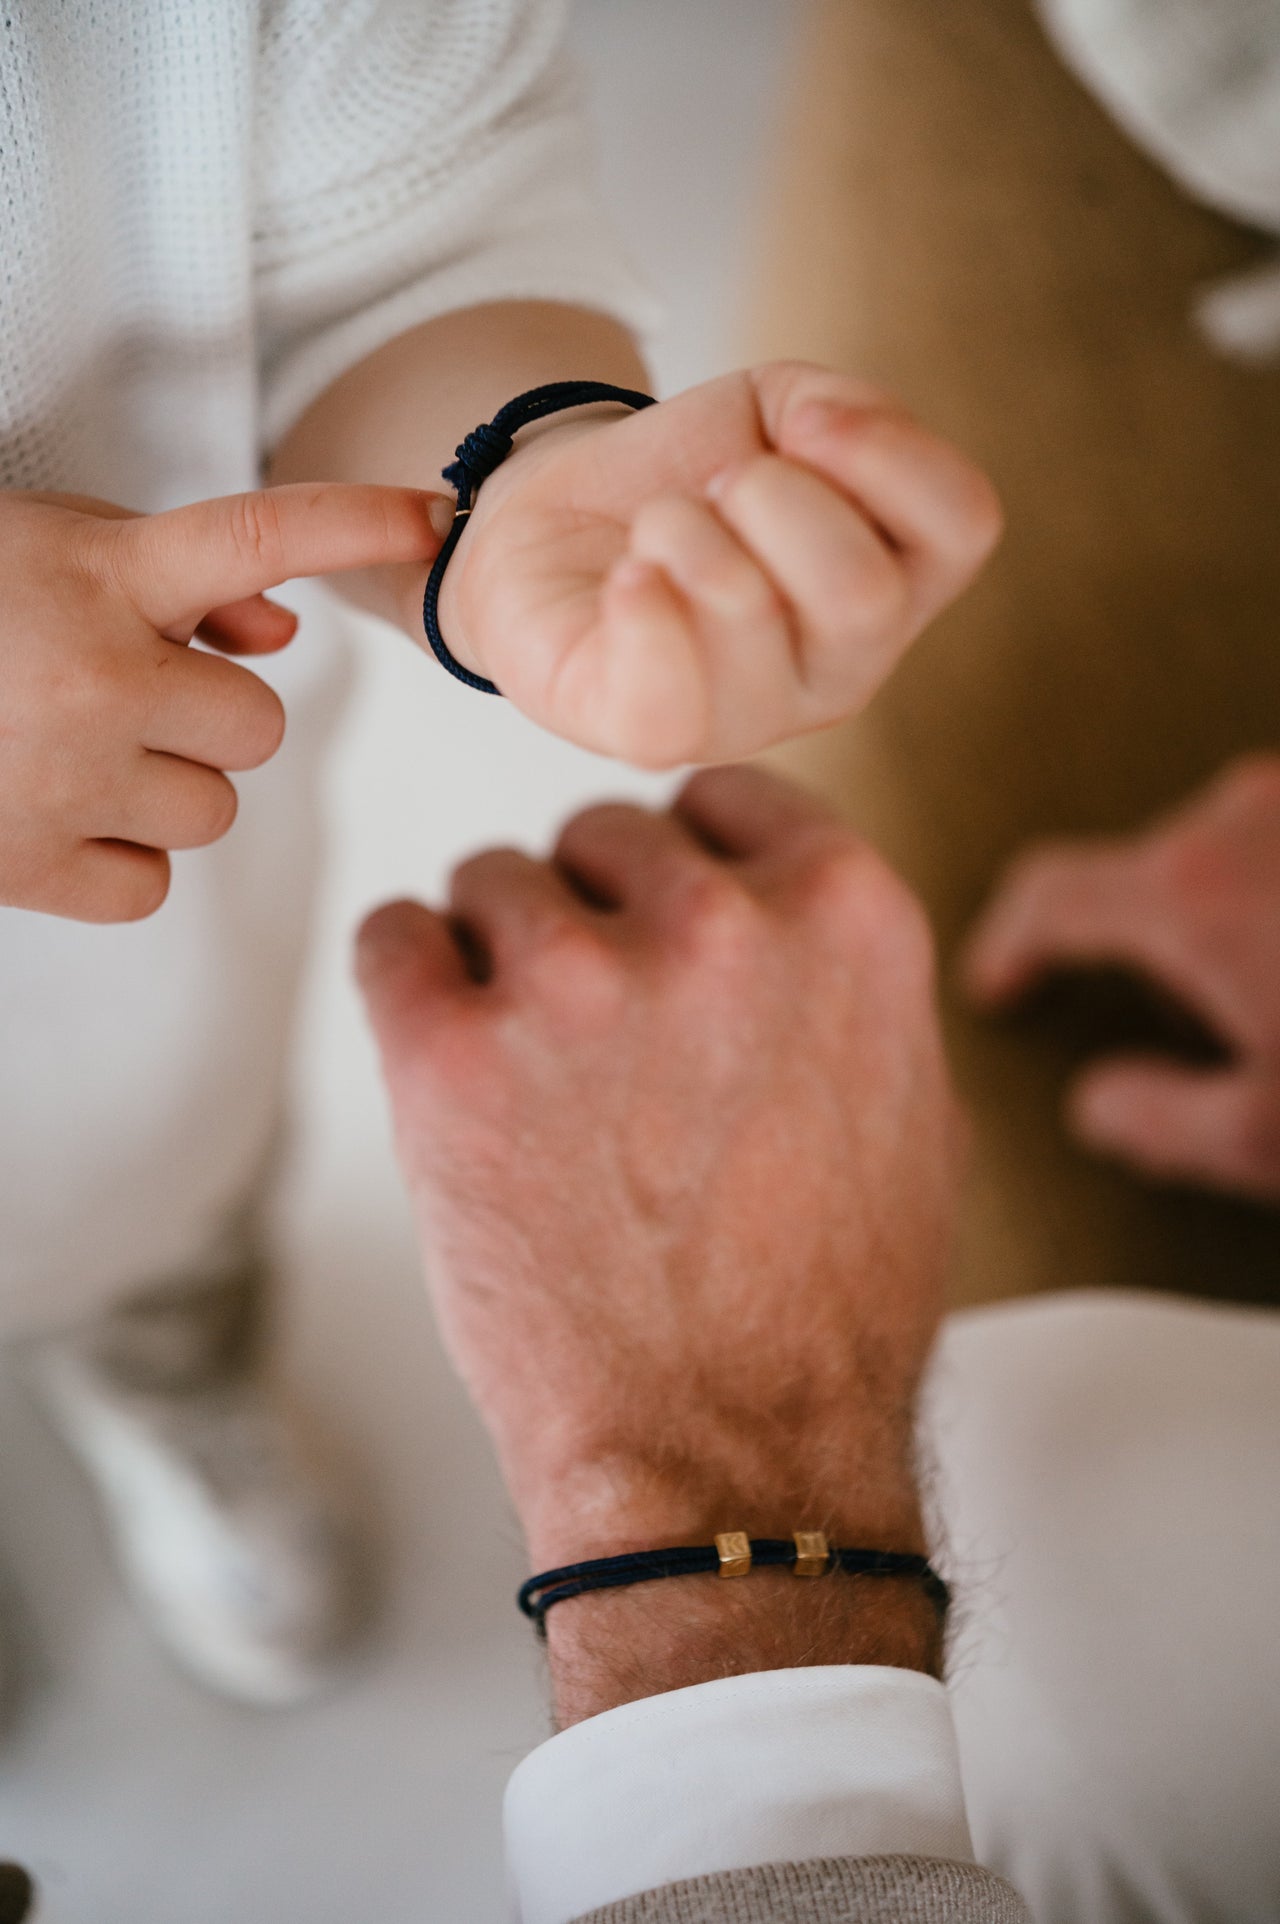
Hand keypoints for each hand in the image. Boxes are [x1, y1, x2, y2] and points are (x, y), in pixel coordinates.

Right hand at [0, 483, 446, 920]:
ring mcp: (63, 779)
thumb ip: (176, 582)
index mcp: (99, 573)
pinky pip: (150, 883)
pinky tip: (51, 812)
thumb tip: (279, 634)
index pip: (258, 534)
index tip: (434, 516)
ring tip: (65, 749)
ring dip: (162, 785)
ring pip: (211, 809)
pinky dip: (118, 859)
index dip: (355, 521)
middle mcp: (96, 676)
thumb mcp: (48, 549)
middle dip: (207, 716)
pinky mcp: (28, 866)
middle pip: (258, 729)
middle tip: (121, 696)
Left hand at [357, 766, 963, 1714]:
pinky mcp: (450, 1055)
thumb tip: (771, 909)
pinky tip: (451, 1058)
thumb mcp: (912, 1104)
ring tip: (535, 1076)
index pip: (719, 797)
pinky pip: (391, 934)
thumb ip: (837, 976)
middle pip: (597, 834)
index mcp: (843, 914)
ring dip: (498, 958)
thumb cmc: (826, 1304)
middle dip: (594, 918)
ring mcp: (576, 983)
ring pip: (489, 881)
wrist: (730, 1455)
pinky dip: (409, 982)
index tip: (661, 925)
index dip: (685, 864)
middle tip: (601, 1034)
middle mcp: (714, 923)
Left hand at [438, 362, 1000, 766]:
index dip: (887, 449)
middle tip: (717, 487)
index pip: (963, 526)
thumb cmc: (690, 478)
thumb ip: (843, 404)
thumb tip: (824, 429)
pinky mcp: (653, 738)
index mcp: (899, 587)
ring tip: (658, 527)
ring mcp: (753, 720)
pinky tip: (628, 575)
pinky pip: (667, 704)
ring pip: (752, 616)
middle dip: (772, 498)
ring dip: (685, 529)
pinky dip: (642, 612)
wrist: (562, 523)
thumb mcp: (779, 408)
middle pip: (863, 595)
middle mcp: (843, 671)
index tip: (801, 420)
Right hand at [963, 757, 1279, 1199]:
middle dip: (1143, 947)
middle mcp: (1241, 820)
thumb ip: (1158, 1122)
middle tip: (1189, 1027)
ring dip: (1219, 917)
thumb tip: (1097, 1108)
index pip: (1047, 897)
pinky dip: (1271, 894)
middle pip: (1138, 874)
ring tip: (1273, 997)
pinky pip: (1276, 840)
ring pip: (1217, 850)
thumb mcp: (1270, 1135)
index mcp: (1187, 894)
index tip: (995, 982)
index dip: (1005, 945)